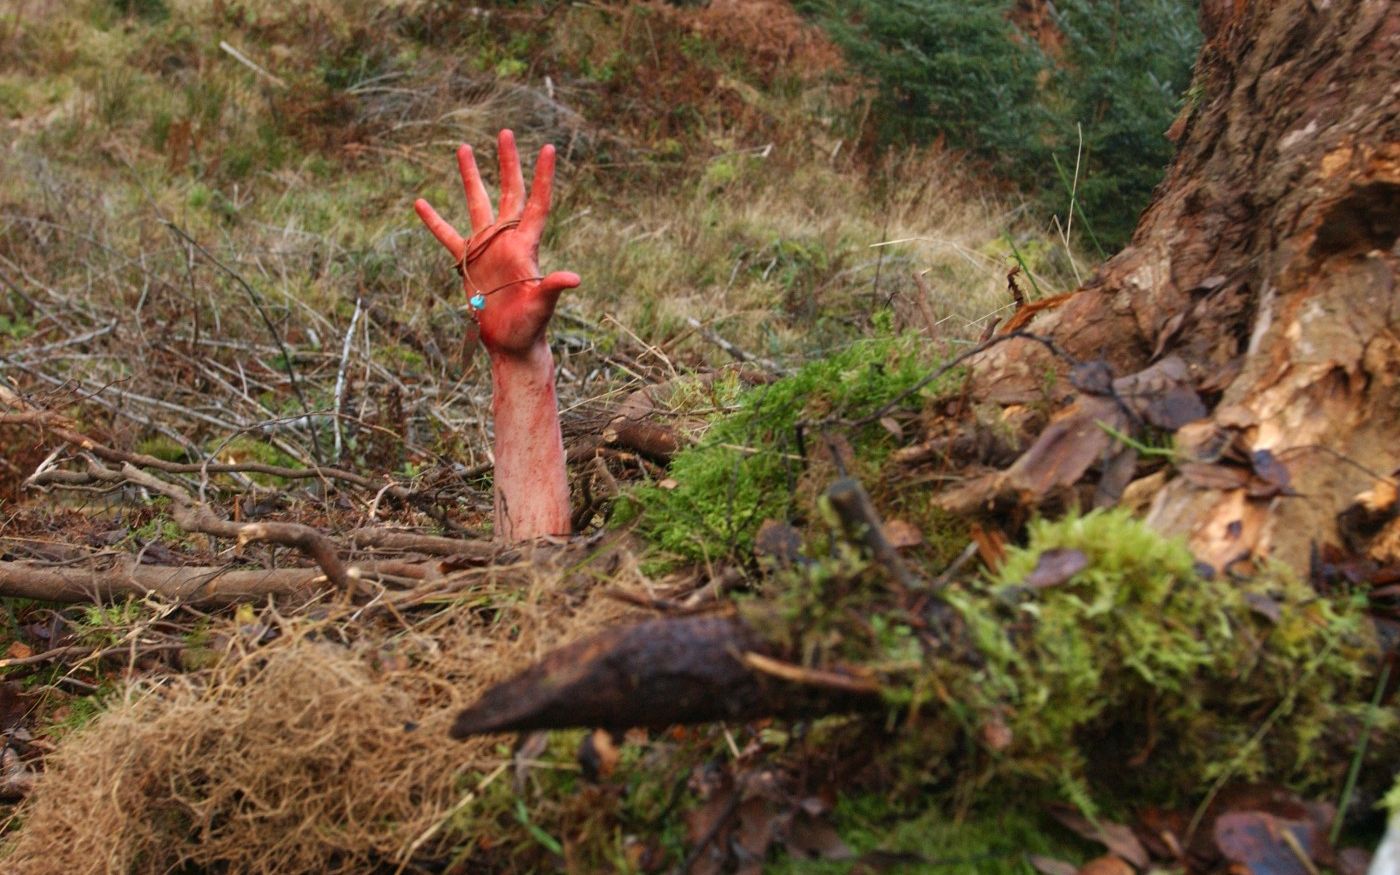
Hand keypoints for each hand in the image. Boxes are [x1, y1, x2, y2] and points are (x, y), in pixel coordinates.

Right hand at [414, 130, 579, 357]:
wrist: (511, 343)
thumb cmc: (530, 327)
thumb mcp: (541, 306)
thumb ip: (553, 289)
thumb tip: (574, 278)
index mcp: (526, 245)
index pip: (537, 203)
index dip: (542, 176)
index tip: (546, 147)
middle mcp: (508, 240)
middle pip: (509, 193)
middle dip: (507, 163)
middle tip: (504, 133)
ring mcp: (488, 248)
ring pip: (478, 204)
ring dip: (471, 177)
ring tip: (463, 147)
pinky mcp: (469, 262)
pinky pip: (448, 236)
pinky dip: (434, 221)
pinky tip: (420, 203)